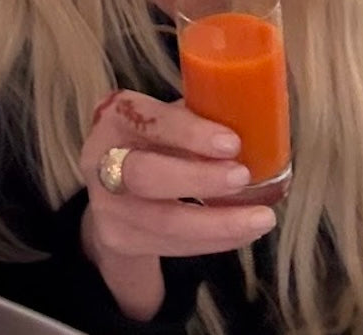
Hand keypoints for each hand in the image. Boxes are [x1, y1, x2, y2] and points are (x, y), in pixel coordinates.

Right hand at [79, 90, 276, 320]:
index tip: (233, 143)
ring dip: (218, 222)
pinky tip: (243, 233)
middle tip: (244, 177)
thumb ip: (199, 118)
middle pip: (146, 176)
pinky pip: (172, 245)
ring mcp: (106, 204)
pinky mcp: (118, 238)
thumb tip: (258, 122)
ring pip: (163, 220)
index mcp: (117, 117)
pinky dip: (214, 240)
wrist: (115, 189)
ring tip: (261, 218)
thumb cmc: (156, 142)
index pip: (151, 122)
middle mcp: (101, 159)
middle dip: (199, 179)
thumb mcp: (168, 121)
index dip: (190, 133)